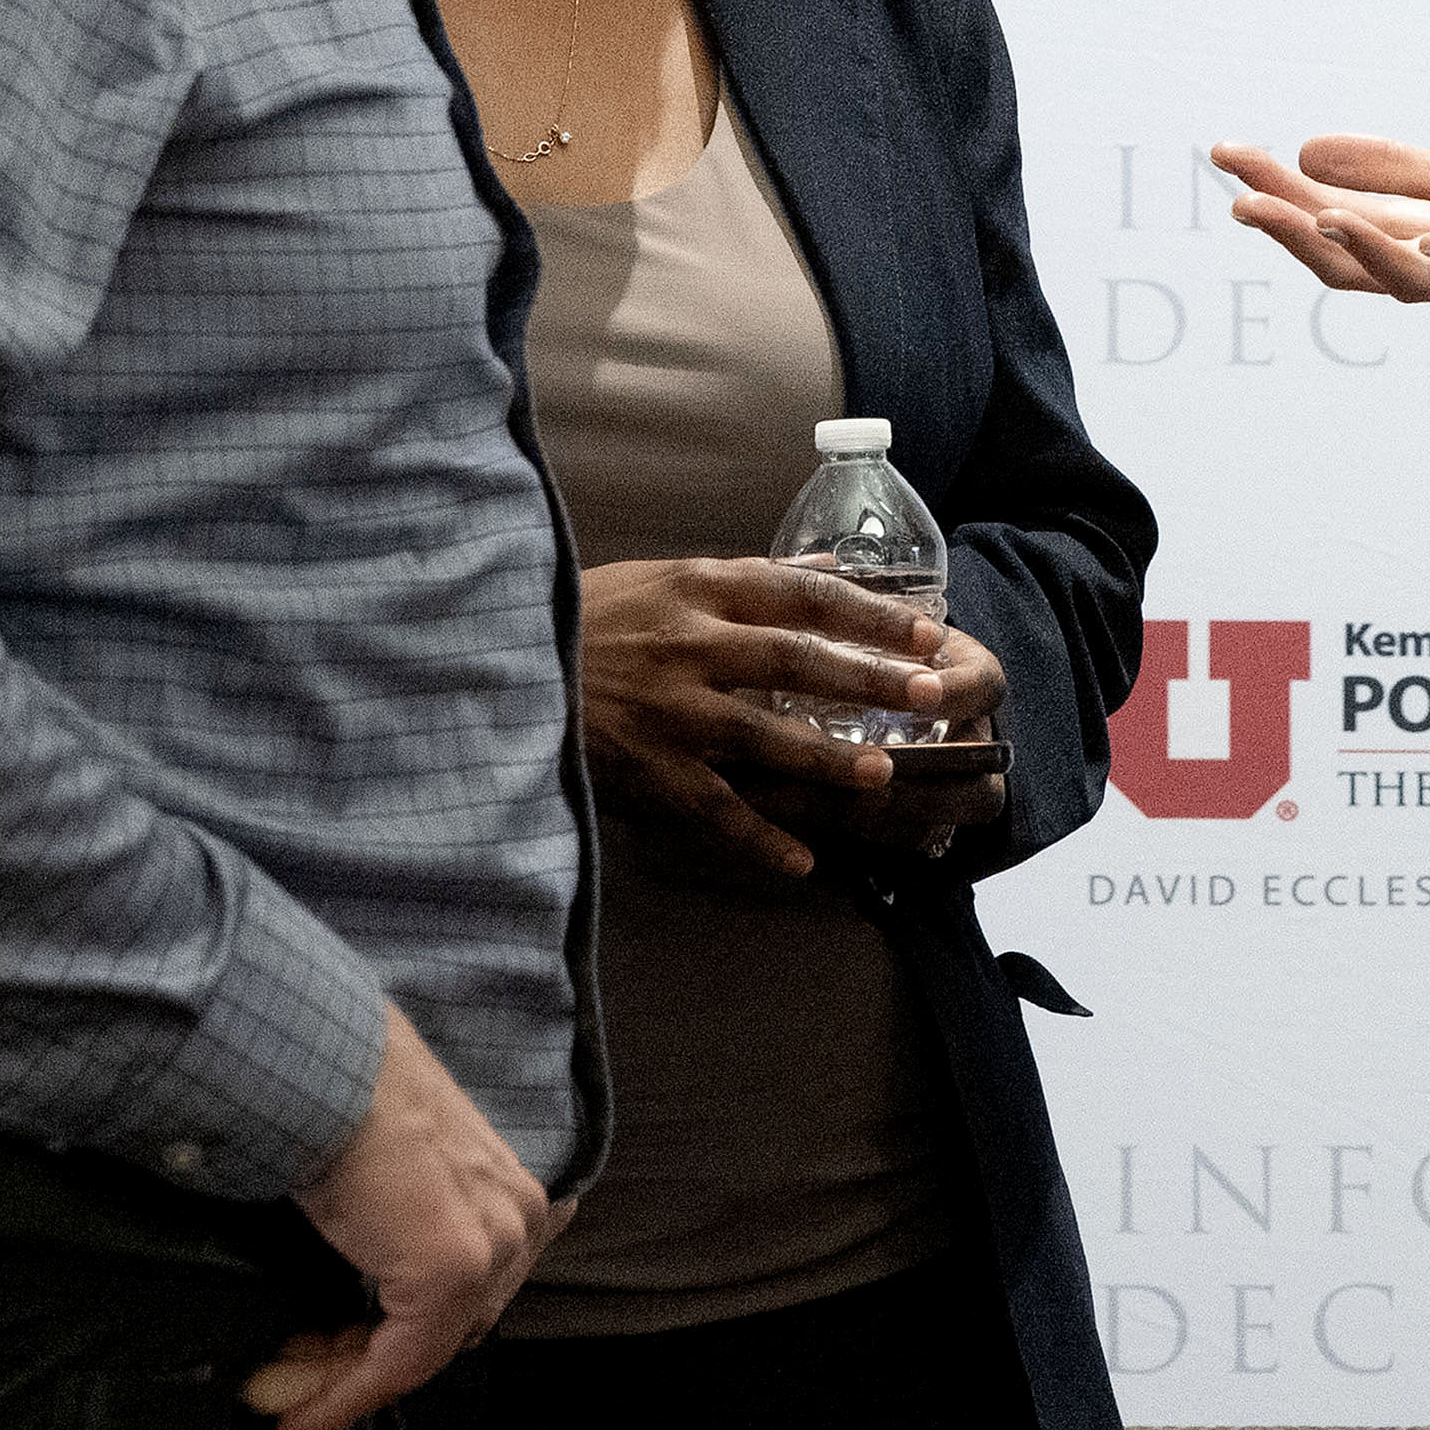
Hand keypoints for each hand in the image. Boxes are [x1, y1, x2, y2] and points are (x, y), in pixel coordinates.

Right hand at [251, 1004, 560, 1429]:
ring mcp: (491, 1246)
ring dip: (346, 1383)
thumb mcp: (394, 1177)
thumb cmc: (348, 1107)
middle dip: (366, 1363)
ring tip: (286, 1402)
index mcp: (511, 1196)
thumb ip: (403, 1234)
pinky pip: (399, 1363)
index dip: (395, 1345)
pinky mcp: (450, 1270)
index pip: (463, 1300)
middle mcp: (517, 1221)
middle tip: (297, 1382)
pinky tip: (299, 1416)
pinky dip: (344, 1395)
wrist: (328, 1071)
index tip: (336, 1379)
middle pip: (445, 1331)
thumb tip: (363, 1285)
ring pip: (420, 1352)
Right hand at [577, 556, 999, 884]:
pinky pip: (710, 806)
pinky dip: (757, 837)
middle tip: (931, 694)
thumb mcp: (663, 575)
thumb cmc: (589, 617)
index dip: (871, 613)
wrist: (499, 658)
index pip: (804, 594)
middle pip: (797, 658)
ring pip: (761, 734)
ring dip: (825, 758)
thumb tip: (824, 566)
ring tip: (882, 775)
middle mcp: (690, 644)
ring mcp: (668, 709)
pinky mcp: (643, 765)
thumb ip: (747, 578)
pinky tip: (803, 862)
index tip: (927, 632)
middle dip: (869, 677)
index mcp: (701, 588)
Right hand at [1216, 138, 1429, 338]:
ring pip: (1416, 276)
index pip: (1335, 219)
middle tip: (1241, 201)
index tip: (1227, 158)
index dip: (1280, 194)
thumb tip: (1309, 153)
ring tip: (1318, 221)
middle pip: (1354, 260)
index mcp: (1424, 236)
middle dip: (1295, 232)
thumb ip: (1397, 172)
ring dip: (1366, 252)